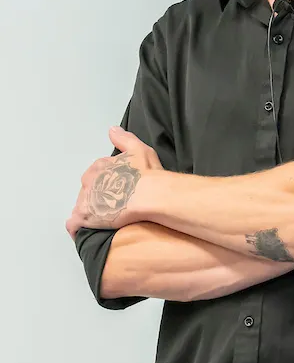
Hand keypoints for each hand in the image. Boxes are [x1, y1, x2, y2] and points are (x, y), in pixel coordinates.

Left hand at [65, 126, 163, 240]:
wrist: (150, 194)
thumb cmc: (147, 174)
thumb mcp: (139, 148)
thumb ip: (123, 138)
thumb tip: (113, 130)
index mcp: (100, 166)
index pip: (96, 175)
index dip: (106, 183)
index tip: (115, 189)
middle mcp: (89, 181)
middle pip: (88, 191)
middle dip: (97, 198)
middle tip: (112, 205)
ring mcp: (86, 199)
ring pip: (82, 207)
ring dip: (90, 213)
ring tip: (103, 220)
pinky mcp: (85, 217)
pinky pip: (74, 225)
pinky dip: (78, 229)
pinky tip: (86, 232)